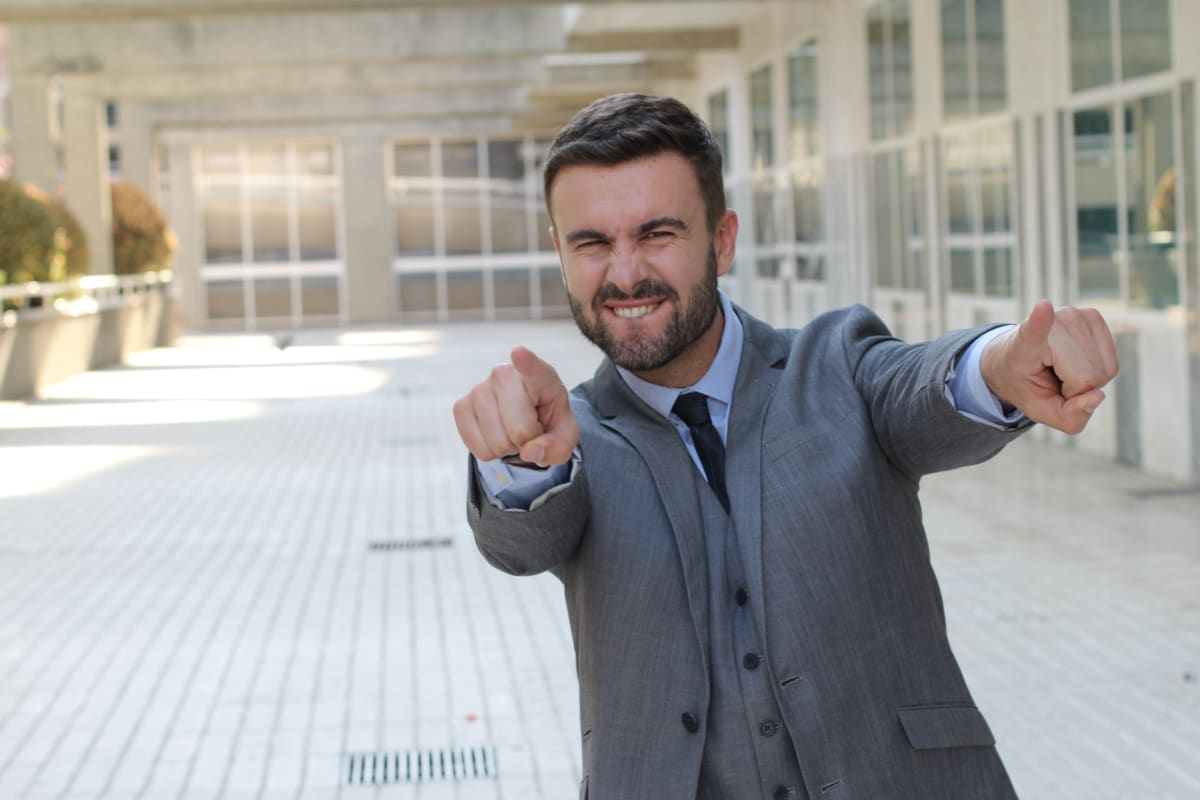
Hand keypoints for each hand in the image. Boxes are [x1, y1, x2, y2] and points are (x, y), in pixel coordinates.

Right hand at [452, 347, 578, 466]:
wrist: (524, 423)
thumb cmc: (547, 424)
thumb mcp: (564, 439)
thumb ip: (557, 447)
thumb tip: (530, 451)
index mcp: (542, 377)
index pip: (534, 370)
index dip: (527, 364)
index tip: (519, 353)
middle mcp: (506, 374)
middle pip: (520, 429)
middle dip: (528, 442)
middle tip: (531, 432)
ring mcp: (480, 388)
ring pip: (498, 442)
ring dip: (508, 448)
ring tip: (513, 432)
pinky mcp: (461, 406)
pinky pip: (478, 448)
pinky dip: (490, 453)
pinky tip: (497, 435)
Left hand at [980, 301, 1118, 433]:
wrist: (1016, 357)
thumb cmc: (1027, 382)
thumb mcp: (1037, 409)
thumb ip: (1066, 417)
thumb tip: (1098, 396)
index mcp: (1025, 343)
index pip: (1035, 330)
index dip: (1041, 321)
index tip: (1043, 307)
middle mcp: (1052, 323)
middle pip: (1086, 377)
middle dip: (1076, 391)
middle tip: (1054, 381)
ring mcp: (1074, 315)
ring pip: (1104, 371)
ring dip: (1088, 382)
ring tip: (1062, 370)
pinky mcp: (1093, 315)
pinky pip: (1112, 363)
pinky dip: (1099, 371)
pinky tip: (1076, 362)